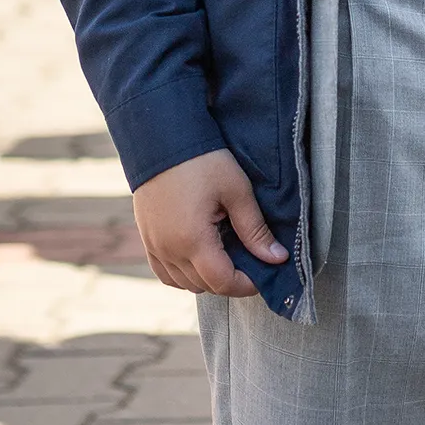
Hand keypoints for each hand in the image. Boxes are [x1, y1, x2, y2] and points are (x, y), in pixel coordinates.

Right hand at [132, 149, 288, 295]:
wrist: (162, 138)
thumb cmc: (203, 160)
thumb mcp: (236, 191)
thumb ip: (255, 229)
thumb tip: (277, 258)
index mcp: (192, 240)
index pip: (223, 282)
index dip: (247, 284)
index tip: (264, 272)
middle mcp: (169, 250)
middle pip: (204, 286)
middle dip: (230, 280)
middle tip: (250, 261)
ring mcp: (155, 246)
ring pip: (184, 283)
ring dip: (207, 278)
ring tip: (227, 255)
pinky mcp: (147, 239)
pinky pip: (166, 273)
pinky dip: (184, 274)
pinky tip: (200, 257)